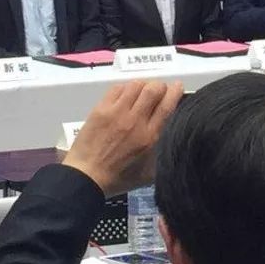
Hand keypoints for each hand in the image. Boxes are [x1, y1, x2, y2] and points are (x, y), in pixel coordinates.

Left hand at [62, 80, 184, 195]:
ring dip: (143, 85)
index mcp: (149, 137)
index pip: (167, 105)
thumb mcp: (149, 173)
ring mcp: (117, 112)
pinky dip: (125, 88)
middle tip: (159, 90)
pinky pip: (117, 88)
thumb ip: (162, 155)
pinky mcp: (101, 109)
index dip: (175, 92)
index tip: (177, 86)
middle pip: (153, 89)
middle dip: (160, 86)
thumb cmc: (118, 178)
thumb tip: (173, 139)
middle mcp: (135, 120)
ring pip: (136, 85)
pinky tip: (125, 95)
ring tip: (141, 92)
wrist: (87, 175)